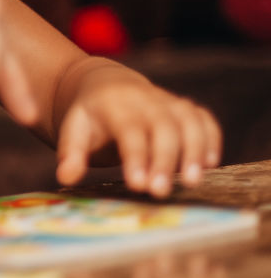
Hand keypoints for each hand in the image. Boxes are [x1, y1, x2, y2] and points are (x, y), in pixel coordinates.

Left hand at [55, 64, 221, 194]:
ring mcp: (168, 102)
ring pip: (189, 121)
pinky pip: (204, 119)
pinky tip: (210, 164)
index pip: (129, 130)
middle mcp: (146, 100)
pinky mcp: (185, 109)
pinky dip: (211, 138)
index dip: (135, 157)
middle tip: (160, 192)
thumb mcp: (74, 129)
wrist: (107, 85)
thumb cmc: (91, 116)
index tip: (137, 184)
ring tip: (191, 182)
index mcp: (115, 104)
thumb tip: (65, 177)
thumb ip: (71, 152)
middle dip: (164, 160)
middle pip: (163, 127)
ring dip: (195, 150)